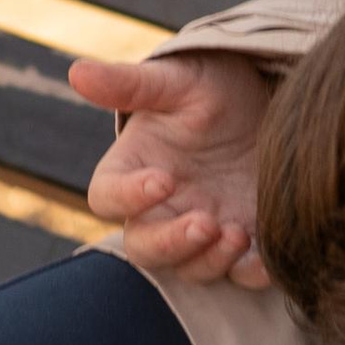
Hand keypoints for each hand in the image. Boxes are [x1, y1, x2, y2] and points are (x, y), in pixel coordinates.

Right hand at [70, 50, 274, 287]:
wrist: (268, 99)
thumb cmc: (210, 87)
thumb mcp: (177, 80)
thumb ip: (130, 83)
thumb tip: (76, 71)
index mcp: (133, 170)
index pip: (107, 197)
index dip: (128, 196)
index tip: (162, 180)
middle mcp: (161, 209)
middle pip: (144, 247)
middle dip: (171, 243)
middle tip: (205, 223)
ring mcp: (202, 228)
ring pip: (189, 268)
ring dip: (210, 260)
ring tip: (237, 232)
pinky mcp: (243, 240)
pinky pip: (239, 274)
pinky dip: (250, 274)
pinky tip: (266, 261)